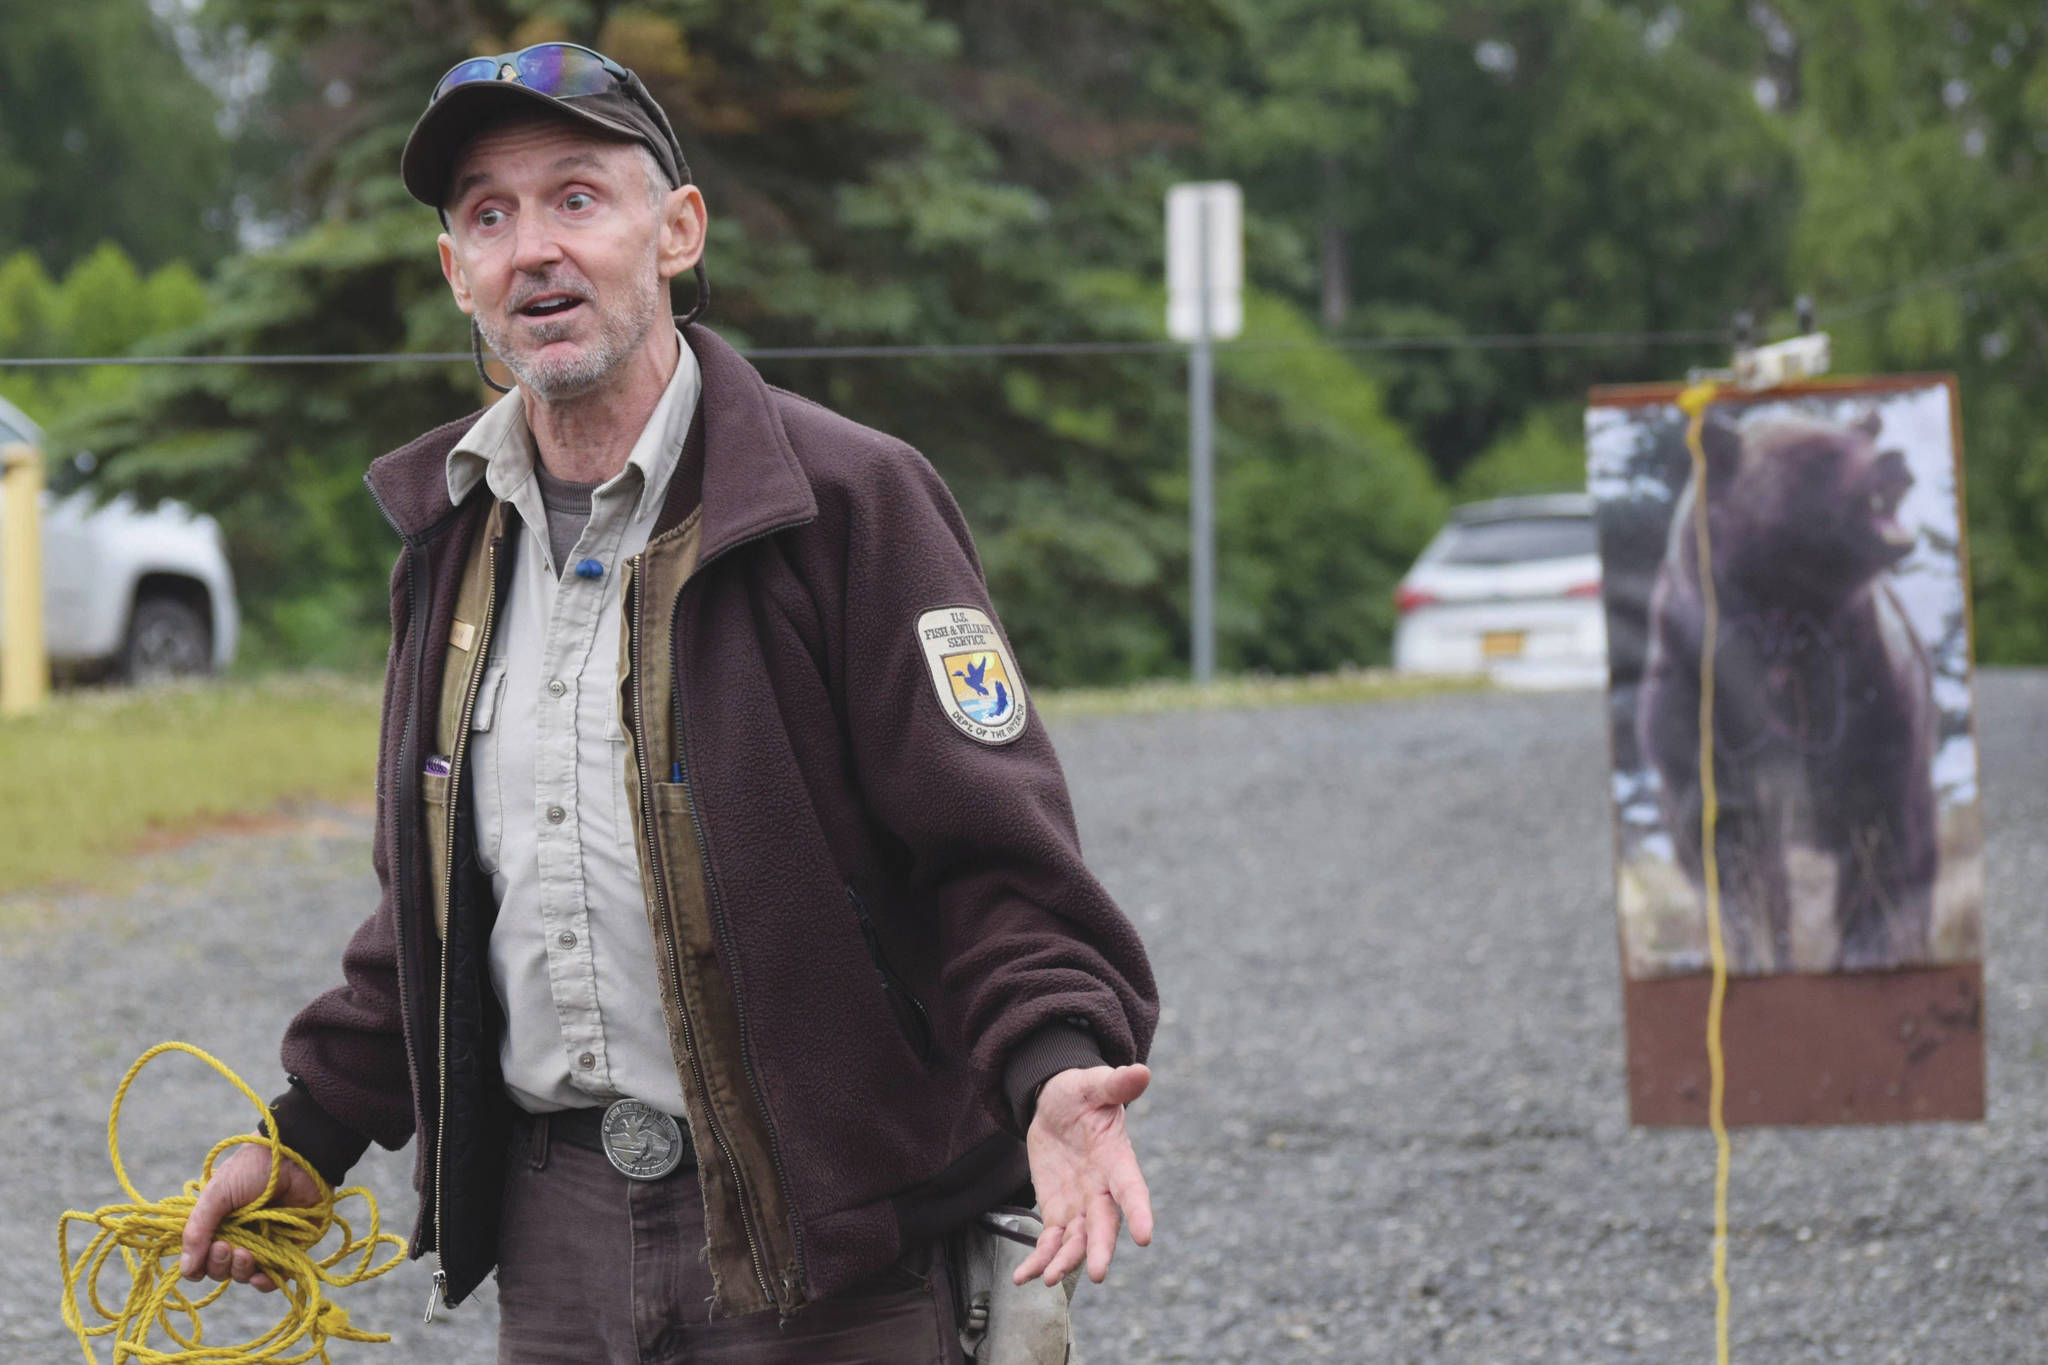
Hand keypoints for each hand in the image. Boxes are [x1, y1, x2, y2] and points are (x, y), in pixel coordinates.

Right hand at [178, 1141, 322, 1292]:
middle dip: (220, 1264)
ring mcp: (264, 1242)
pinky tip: (261, 1277)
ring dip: (240, 1271)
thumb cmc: (253, 1169)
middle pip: (221, 1269)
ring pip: (245, 1275)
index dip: (199, 1263)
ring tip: (244, 1253)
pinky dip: (266, 1282)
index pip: (201, 1257)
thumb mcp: (217, 1194)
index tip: (204, 1252)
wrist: (297, 1157)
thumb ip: (198, 1229)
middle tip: (225, 1247)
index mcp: (218, 1223)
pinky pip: (275, 1277)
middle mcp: (239, 1236)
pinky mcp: (290, 1247)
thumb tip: (185, 1268)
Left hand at [1014, 1063, 1152, 1287]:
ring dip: (1065, 1261)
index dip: (1138, 1211)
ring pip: (1076, 1240)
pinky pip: (1050, 1242)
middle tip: (1096, 1273)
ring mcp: (1079, 1205)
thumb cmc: (1081, 1093)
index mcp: (1117, 1160)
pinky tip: (1024, 1277)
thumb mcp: (1095, 1084)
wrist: (1056, 1104)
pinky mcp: (1057, 1212)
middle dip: (1099, 1249)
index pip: (1131, 1189)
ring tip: (1049, 1278)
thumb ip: (1116, 1084)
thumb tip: (1142, 1071)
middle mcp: (1102, 1189)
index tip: (1145, 1236)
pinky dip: (1039, 1260)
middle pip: (1104, 1225)